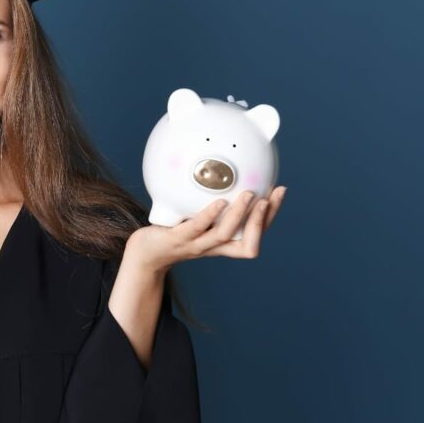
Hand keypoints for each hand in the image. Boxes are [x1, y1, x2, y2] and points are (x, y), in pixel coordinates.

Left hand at [125, 186, 287, 274]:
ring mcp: (196, 244)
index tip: (278, 192)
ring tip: (249, 195)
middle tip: (269, 196)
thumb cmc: (172, 232)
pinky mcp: (177, 239)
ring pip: (226, 235)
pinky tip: (219, 202)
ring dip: (241, 214)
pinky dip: (211, 215)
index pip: (256, 233)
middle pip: (249, 243)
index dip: (271, 215)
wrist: (145, 253)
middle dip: (264, 220)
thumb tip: (219, 169)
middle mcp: (214, 247)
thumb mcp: (196, 216)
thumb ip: (209, 201)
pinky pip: (197, 228)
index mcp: (223, 243)